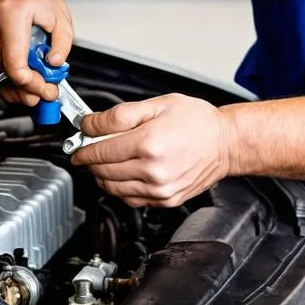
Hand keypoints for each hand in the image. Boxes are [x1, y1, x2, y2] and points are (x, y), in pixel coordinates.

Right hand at [0, 0, 73, 105]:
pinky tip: (14, 74)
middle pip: (0, 67)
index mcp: (13, 10)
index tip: (41, 88)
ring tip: (29, 86)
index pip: (13, 60)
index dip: (27, 82)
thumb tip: (53, 66)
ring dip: (9, 81)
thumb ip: (62, 43)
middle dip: (21, 86)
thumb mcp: (60, 15)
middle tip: (38, 94)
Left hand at [70, 94, 233, 206]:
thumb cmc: (198, 121)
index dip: (84, 146)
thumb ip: (120, 114)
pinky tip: (122, 173)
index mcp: (149, 143)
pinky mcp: (165, 200)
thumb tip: (91, 124)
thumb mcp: (159, 104)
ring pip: (113, 188)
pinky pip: (130, 199)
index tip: (78, 143)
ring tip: (104, 160)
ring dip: (101, 174)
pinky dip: (119, 188)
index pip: (101, 150)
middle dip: (90, 159)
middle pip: (103, 169)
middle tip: (87, 149)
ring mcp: (159, 189)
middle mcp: (153, 170)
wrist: (226, 143)